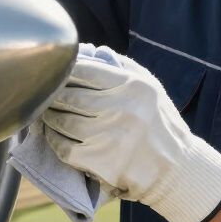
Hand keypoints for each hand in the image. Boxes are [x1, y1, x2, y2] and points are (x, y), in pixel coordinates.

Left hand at [42, 45, 220, 221]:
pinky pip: (64, 147)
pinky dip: (54, 139)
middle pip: (68, 96)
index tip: (54, 72)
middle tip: (43, 93)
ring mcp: (110, 137)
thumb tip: (84, 51)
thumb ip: (120, 66)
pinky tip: (55, 134)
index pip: (84, 70)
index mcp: (133, 86)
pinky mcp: (101, 162)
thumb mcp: (150, 87)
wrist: (176, 170)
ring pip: (62, 121)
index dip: (63, 70)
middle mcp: (122, 110)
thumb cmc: (158, 122)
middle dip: (51, 95)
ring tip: (47, 112)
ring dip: (49, 116)